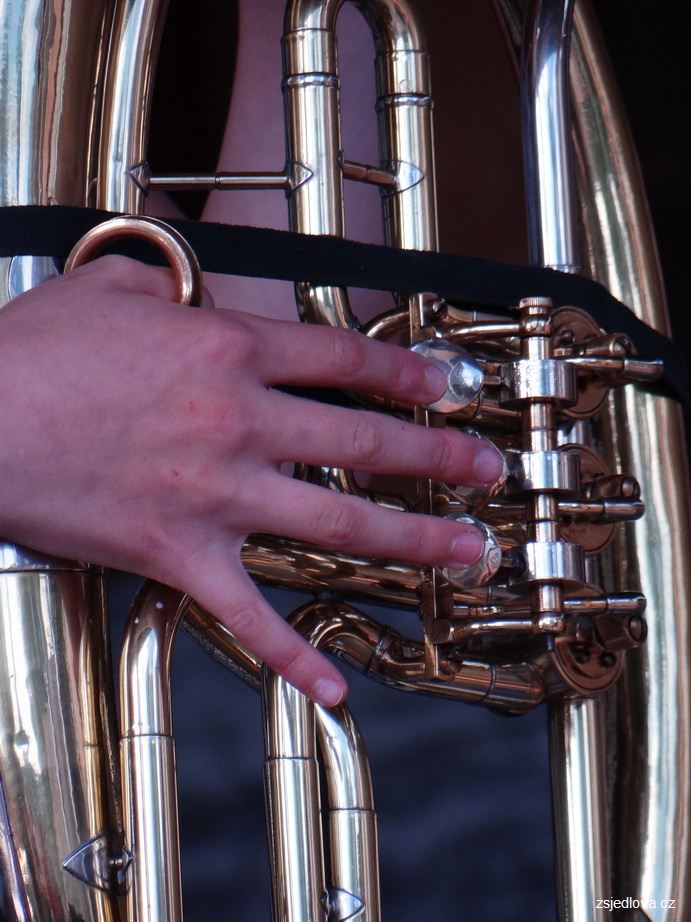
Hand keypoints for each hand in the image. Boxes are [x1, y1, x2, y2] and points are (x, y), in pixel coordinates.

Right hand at [0, 256, 502, 703]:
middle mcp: (240, 424)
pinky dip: (292, 655)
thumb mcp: (108, 287)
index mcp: (229, 351)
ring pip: (336, 522)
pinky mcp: (179, 555)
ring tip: (466, 548)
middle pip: (365, 441)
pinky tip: (334, 688)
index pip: (345, 358)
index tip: (446, 386)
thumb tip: (191, 277)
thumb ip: (167, 279)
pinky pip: (247, 615)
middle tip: (488, 469)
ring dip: (412, 538)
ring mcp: (216, 495)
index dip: (407, 369)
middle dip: (438, 455)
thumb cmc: (33, 351)